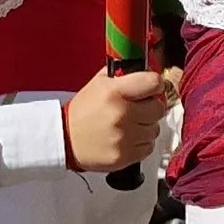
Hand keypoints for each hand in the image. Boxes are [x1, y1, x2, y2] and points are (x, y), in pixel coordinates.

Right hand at [63, 67, 179, 173]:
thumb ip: (123, 74)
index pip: (154, 82)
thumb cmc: (82, 111)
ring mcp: (124, 137)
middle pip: (159, 108)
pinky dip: (141, 143)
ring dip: (146, 127)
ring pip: (155, 129)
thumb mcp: (98, 84)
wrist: (65, 140)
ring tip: (129, 126)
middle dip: (151, 107)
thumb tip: (146, 68)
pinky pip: (149, 147)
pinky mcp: (125, 156)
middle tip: (138, 109)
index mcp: (115, 92)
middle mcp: (122, 114)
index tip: (152, 87)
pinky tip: (127, 139)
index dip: (155, 84)